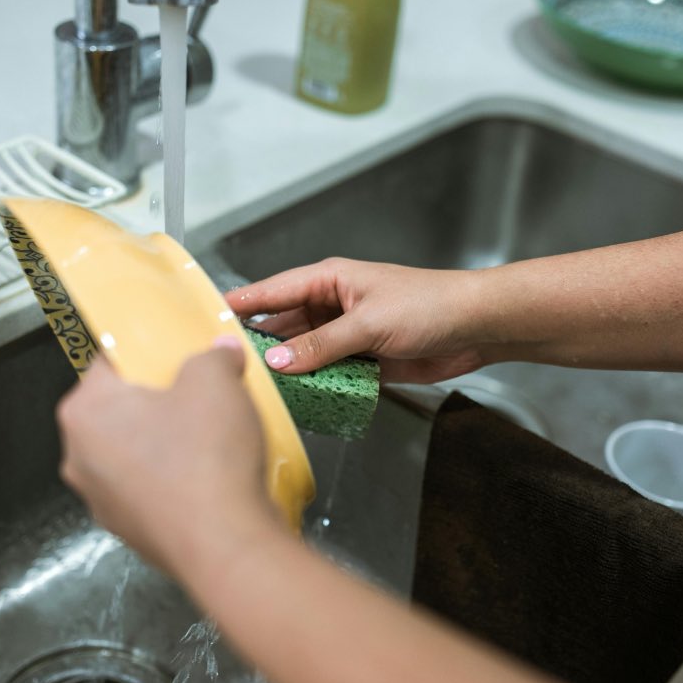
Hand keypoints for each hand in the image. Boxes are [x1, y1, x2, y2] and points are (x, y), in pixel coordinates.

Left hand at [56, 337, 279, 582]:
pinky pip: (149, 490)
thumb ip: (213, 356)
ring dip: (164, 441)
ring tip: (210, 438)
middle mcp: (78, 457)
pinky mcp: (128, 532)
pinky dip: (173, 480)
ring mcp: (100, 501)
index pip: (108, 362)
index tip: (179, 354)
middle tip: (201, 394)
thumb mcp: (215, 381)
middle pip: (119, 410)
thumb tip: (220, 351)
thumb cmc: (206, 455)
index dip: (147, 352)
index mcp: (83, 412)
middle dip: (157, 399)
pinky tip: (208, 478)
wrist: (225, 546)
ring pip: (134, 452)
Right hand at [225, 258, 489, 383]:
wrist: (475, 328)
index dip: (241, 304)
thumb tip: (279, 361)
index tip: (207, 316)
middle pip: (284, 327)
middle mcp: (332, 305)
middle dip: (261, 346)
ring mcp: (346, 334)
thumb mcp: (369, 324)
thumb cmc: (429, 305)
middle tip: (228, 368)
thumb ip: (322, 345)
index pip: (273, 291)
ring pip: (304, 354)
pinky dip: (315, 387)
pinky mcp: (362, 361)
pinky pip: (328, 374)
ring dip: (289, 371)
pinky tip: (297, 402)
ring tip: (256, 390)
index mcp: (330, 279)